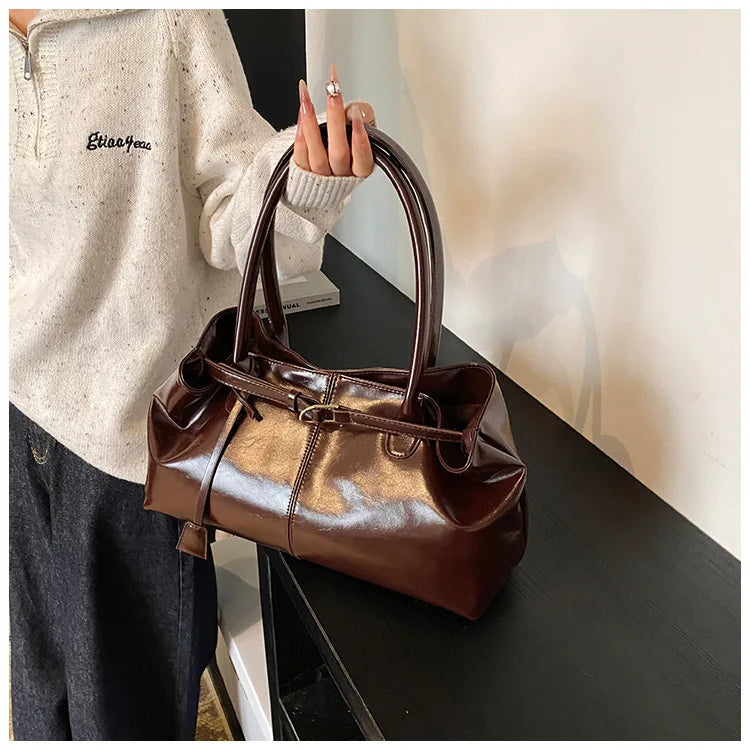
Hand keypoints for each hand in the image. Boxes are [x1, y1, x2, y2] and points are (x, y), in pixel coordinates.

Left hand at [295, 63, 375, 178]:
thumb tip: (358, 111)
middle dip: (336, 120)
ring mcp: (321, 176)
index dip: (361, 139)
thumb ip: (364, 119)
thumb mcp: (362, 130)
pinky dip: (301, 134)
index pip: (363, 160)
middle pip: (339, 153)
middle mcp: (340, 175)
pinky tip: (301, 112)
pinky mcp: (303, 172)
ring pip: (317, 155)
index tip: (357, 113)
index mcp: (359, 170)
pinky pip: (300, 155)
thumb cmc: (347, 146)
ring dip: (311, 122)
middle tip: (333, 92)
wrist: (323, 163)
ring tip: (307, 97)